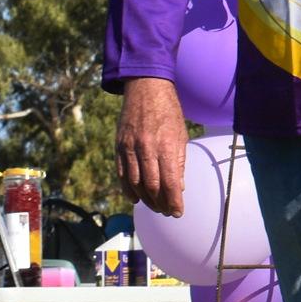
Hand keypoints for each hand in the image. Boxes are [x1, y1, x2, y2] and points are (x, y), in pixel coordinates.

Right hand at [118, 77, 188, 215]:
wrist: (146, 89)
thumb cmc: (168, 111)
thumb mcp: (181, 134)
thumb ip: (178, 162)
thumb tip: (178, 187)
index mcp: (166, 145)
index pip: (170, 182)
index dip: (173, 201)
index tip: (177, 212)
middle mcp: (146, 148)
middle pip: (152, 186)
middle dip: (160, 203)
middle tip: (167, 211)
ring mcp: (130, 148)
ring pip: (135, 183)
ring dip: (145, 199)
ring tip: (154, 207)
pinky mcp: (119, 146)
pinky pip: (122, 173)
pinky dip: (128, 189)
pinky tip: (135, 198)